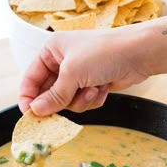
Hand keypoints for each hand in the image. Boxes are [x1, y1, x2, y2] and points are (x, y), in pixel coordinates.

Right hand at [19, 26, 151, 115]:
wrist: (139, 54)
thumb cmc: (103, 54)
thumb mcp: (73, 73)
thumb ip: (53, 95)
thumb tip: (35, 111)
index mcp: (51, 51)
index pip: (30, 78)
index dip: (28, 97)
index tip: (29, 115)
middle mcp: (62, 63)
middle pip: (49, 93)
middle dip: (61, 100)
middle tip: (67, 103)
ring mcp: (78, 76)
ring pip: (67, 102)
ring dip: (81, 99)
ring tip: (93, 89)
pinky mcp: (92, 86)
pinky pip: (83, 102)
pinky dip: (93, 99)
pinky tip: (103, 88)